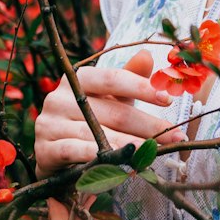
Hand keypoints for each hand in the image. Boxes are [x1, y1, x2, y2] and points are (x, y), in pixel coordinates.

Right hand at [34, 48, 182, 179]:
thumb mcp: (110, 98)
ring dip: (130, 145)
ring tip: (155, 152)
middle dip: (148, 124)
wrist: (54, 155)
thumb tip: (147, 56)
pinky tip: (122, 163)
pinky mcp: (44, 150)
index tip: (168, 100)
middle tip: (175, 136)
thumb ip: (128, 77)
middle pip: (112, 111)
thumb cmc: (88, 120)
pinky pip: (77, 152)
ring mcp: (49, 123)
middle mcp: (59, 97)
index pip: (112, 78)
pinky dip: (101, 156)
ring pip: (98, 133)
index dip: (141, 87)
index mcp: (77, 79)